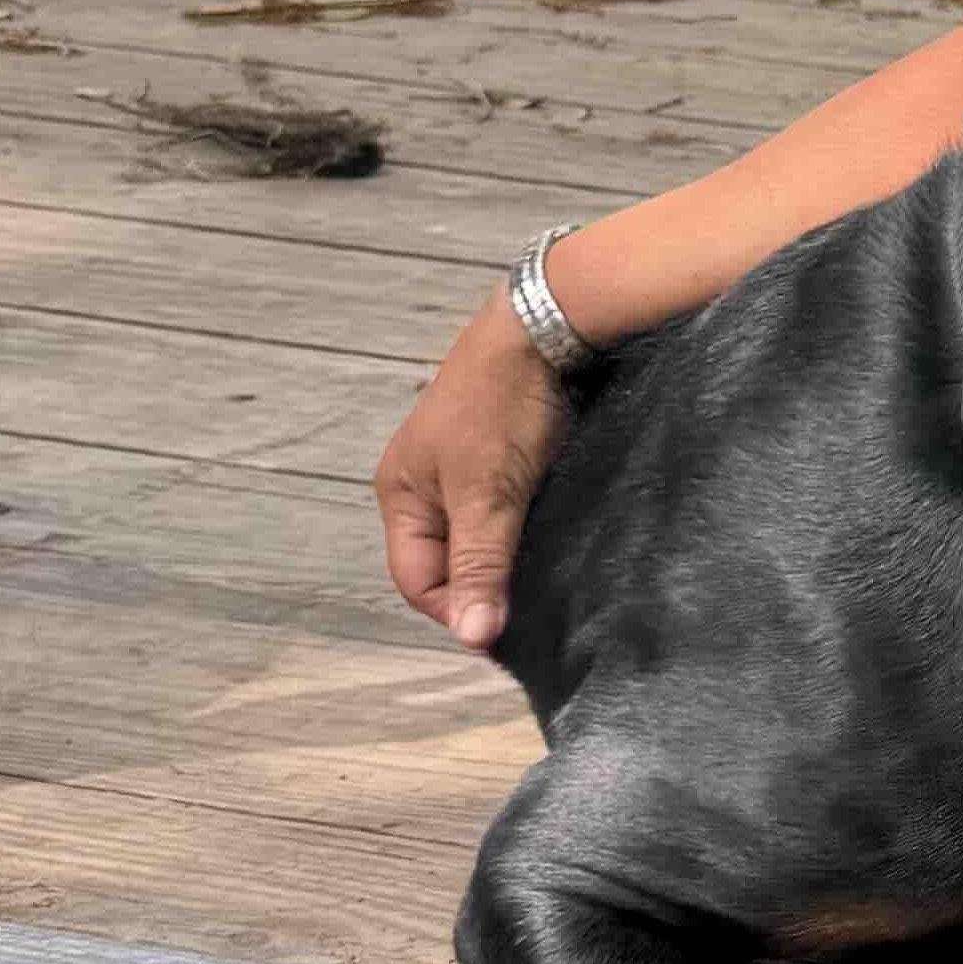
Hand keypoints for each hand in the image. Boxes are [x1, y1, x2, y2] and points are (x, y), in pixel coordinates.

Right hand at [377, 288, 570, 649]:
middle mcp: (426, 484)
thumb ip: (479, 562)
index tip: (504, 632)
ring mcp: (465, 468)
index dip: (455, 609)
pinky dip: (531, 528)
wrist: (546, 326)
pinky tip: (561, 537)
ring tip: (551, 577)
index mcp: (401, 494)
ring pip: (483, 536)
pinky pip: (511, 509)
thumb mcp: (488, 492)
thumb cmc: (503, 405)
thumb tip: (470, 637)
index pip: (417, 580)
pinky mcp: (506, 454)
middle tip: (533, 609)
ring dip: (511, 558)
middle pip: (448, 560)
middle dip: (484, 585)